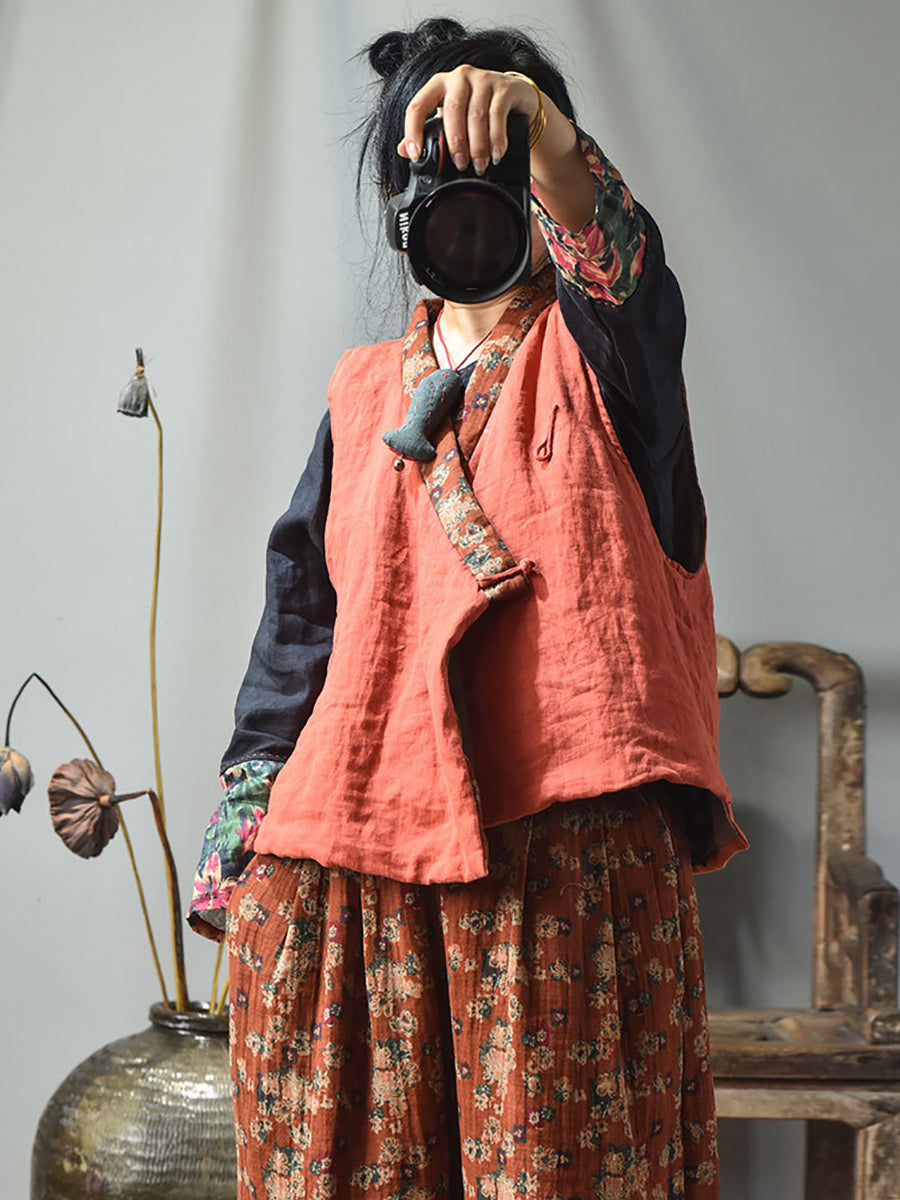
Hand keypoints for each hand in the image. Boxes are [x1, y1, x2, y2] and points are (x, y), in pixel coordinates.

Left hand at [397, 64, 541, 174]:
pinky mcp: (504, 86)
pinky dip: (497, 138)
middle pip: (452, 110)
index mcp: (439, 84)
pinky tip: (496, 154)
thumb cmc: (479, 108)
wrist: (515, 96)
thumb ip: (429, 132)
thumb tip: (403, 150)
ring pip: (476, 115)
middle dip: (455, 142)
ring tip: (479, 165)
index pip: (418, 105)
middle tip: (460, 165)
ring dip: (477, 145)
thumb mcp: (451, 118)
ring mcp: (483, 79)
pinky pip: (498, 114)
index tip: (416, 155)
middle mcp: (459, 77)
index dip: (414, 131)